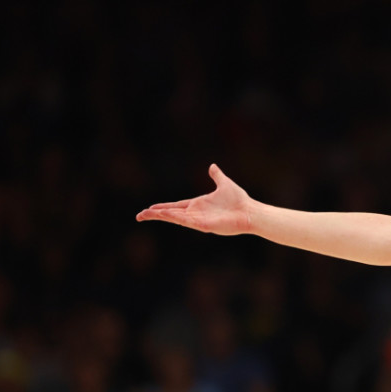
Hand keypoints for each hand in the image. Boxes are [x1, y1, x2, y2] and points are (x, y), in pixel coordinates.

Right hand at [136, 164, 255, 234]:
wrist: (250, 212)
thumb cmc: (239, 201)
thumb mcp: (224, 183)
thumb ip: (216, 176)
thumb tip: (213, 166)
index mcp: (198, 205)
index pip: (176, 206)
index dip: (163, 207)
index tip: (150, 208)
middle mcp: (196, 213)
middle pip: (171, 214)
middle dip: (155, 214)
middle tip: (140, 216)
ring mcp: (199, 220)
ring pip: (175, 218)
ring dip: (161, 216)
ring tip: (145, 214)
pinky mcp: (204, 225)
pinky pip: (186, 221)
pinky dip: (174, 217)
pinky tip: (163, 214)